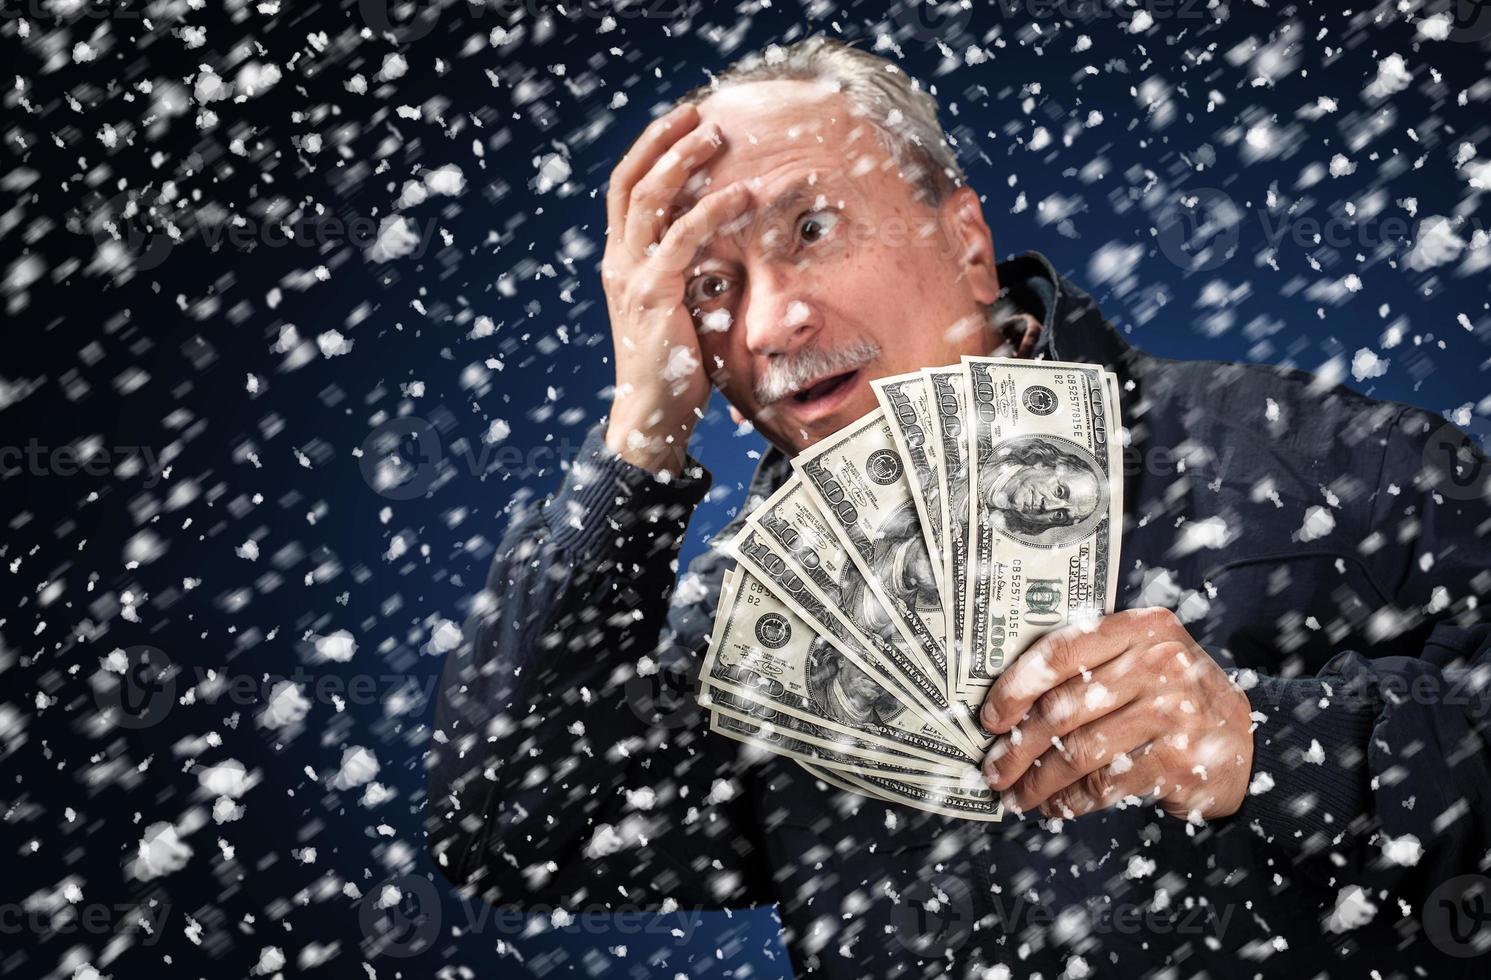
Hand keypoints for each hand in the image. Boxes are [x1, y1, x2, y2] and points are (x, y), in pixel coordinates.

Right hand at [599, 102, 751, 474]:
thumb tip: (727, 251)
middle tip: (700, 113)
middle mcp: (618, 262)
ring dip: (682, 162)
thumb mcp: (679, 310)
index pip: (625, 191)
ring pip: (648, 199)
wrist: (651, 416)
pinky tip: (741, 195)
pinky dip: (711, 210)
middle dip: (663, 141)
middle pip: (630, 182)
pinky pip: (681, 239)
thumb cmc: (674, 368)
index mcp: (621, 262)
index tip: (681, 123)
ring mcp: (631, 277)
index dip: (650, 151)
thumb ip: (690, 276)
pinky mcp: (652, 295)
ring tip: (716, 136)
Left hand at [978, 608, 1253, 822]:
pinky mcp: (1179, 760)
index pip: (1061, 652)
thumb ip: (1090, 663)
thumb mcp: (1144, 658)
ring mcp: (1174, 712)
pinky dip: (1071, 801)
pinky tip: (1055, 806)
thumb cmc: (1173, 696)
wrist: (1245, 743)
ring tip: (1016, 794)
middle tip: (993, 768)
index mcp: (1142, 628)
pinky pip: (1105, 785)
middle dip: (1017, 746)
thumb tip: (1006, 700)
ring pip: (1079, 753)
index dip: (1015, 687)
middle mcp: (1160, 663)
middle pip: (1062, 709)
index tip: (990, 717)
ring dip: (1038, 781)